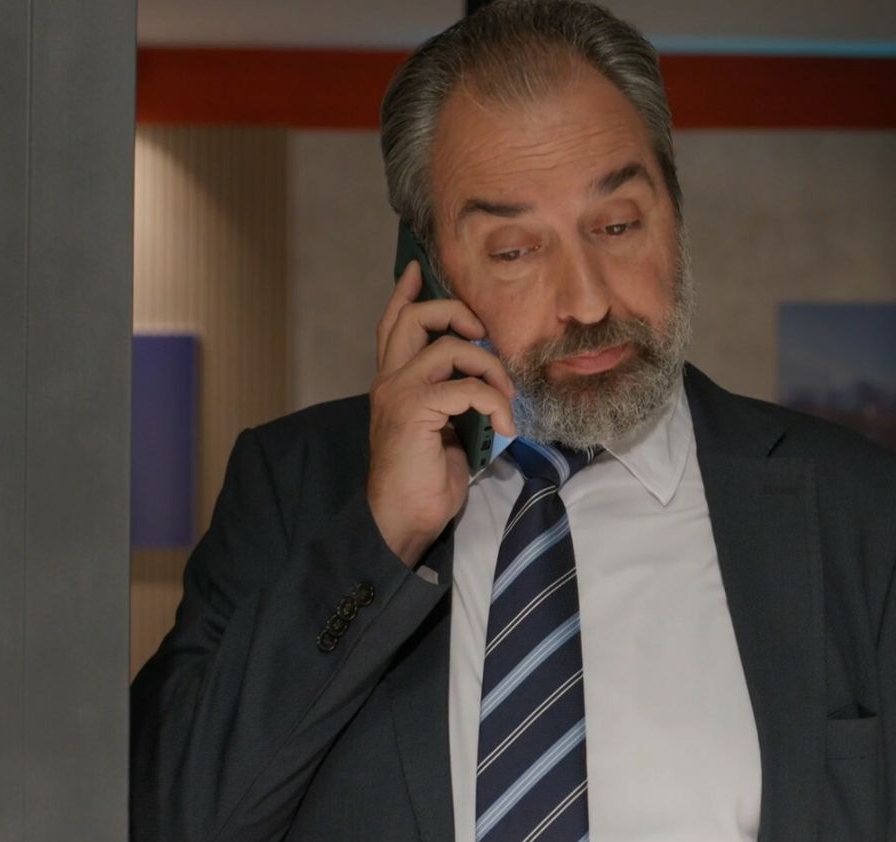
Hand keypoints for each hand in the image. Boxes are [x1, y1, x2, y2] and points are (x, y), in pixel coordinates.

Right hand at [367, 261, 516, 566]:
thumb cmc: (425, 479)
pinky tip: (503, 426)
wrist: (403, 518)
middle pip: (415, 316)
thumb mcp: (442, 429)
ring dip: (491, 368)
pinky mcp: (413, 411)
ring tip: (505, 398)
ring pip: (450, 348)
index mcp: (393, 381)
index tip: (418, 268)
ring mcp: (398, 393)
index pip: (393, 324)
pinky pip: (466, 387)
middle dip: (457, 312)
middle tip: (485, 334)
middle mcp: (389, 380)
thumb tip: (485, 382)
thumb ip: (451, 397)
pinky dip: (494, 402)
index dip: (405, 293)